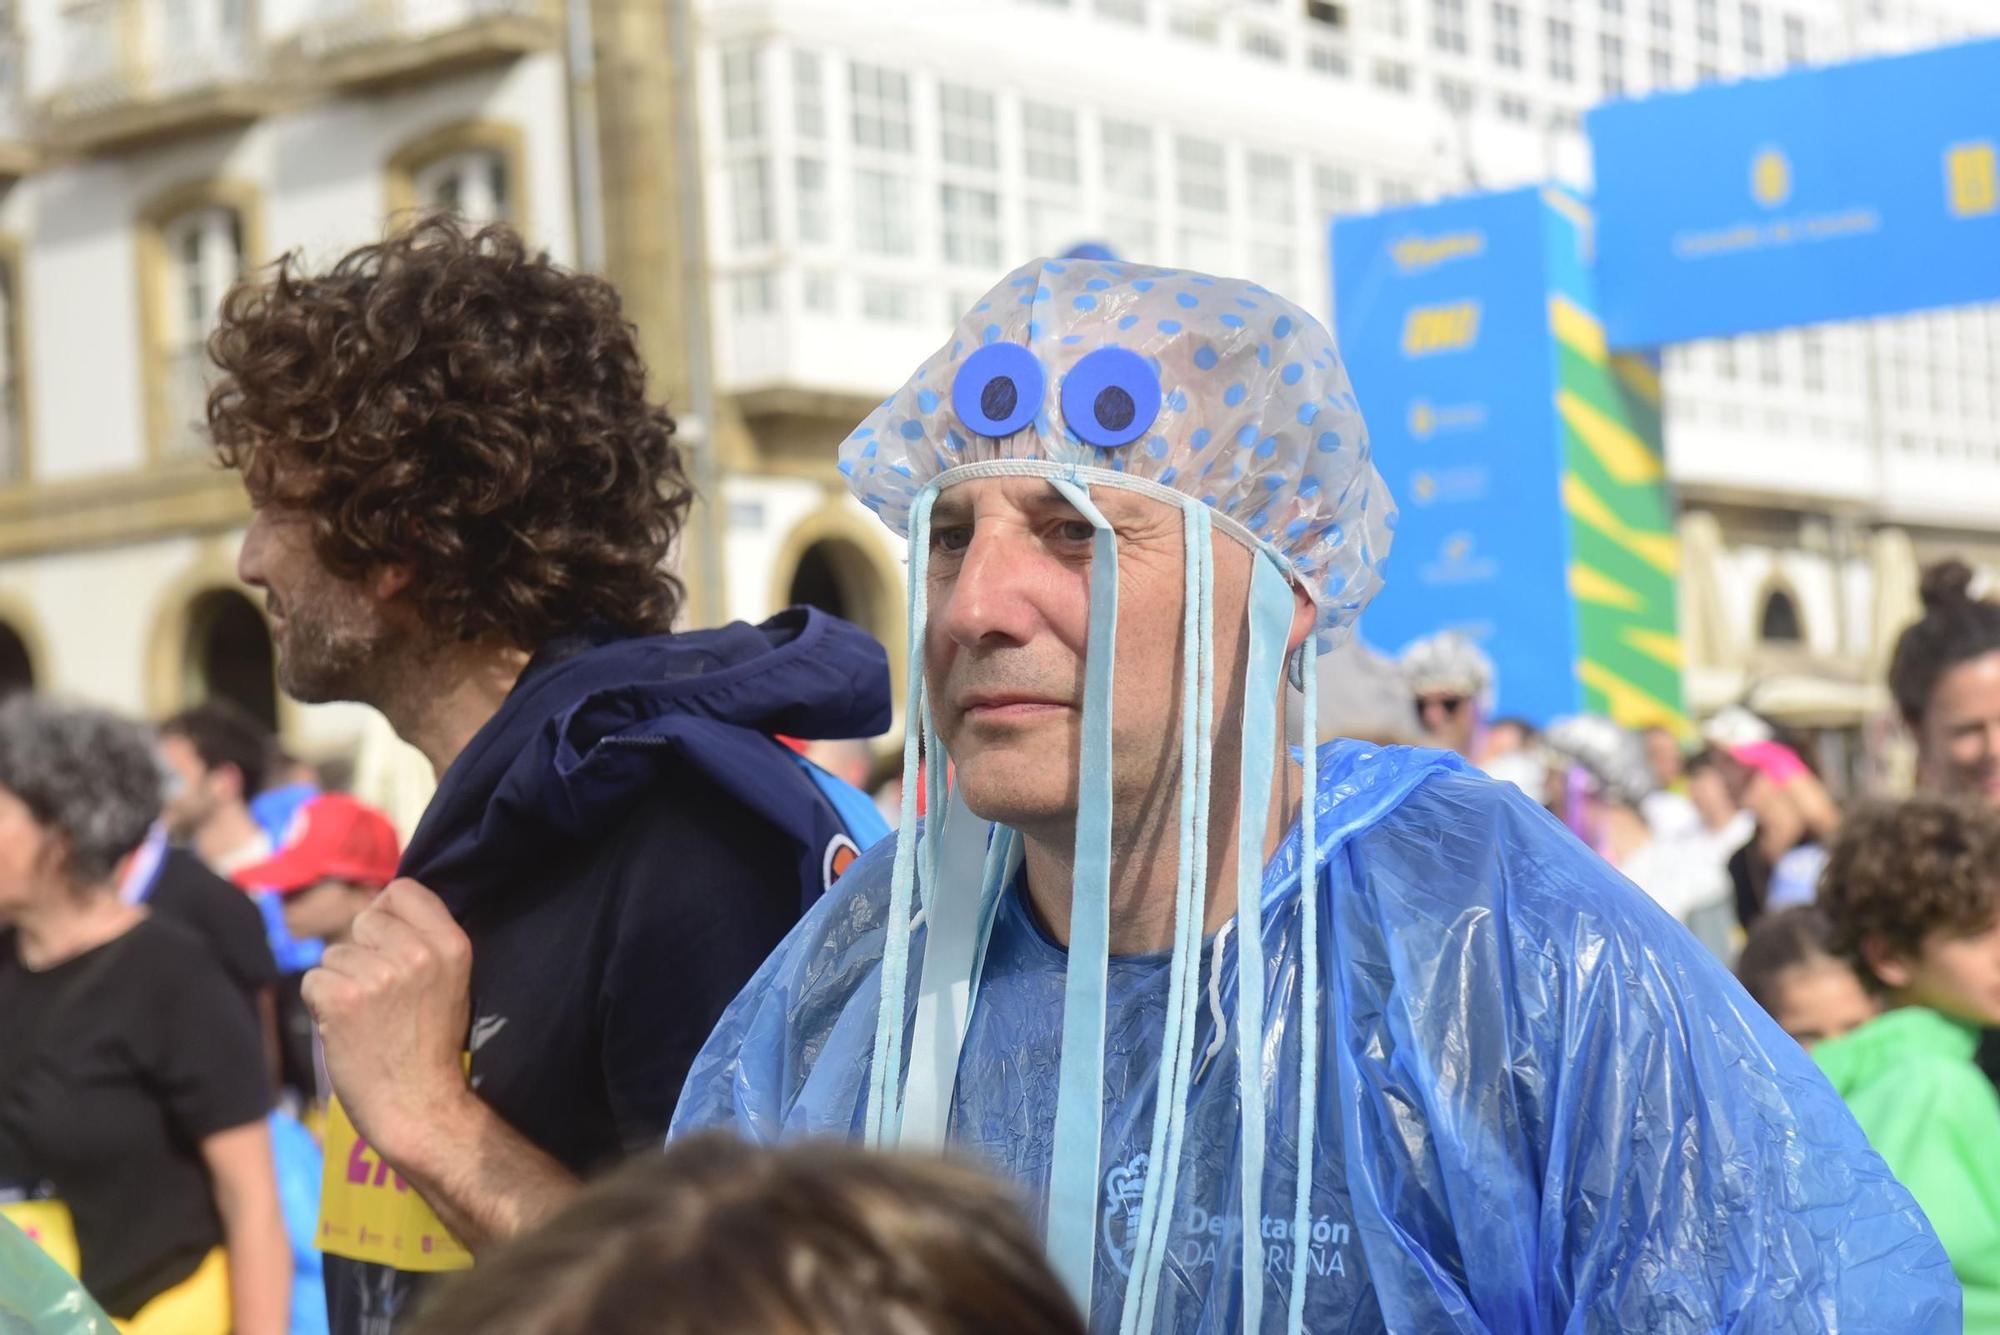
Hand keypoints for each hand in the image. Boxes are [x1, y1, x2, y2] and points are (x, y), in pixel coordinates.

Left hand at [302, 878, 473, 1168]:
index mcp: (452, 944)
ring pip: (335, 954)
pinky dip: (320, 1004)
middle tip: (379, 995)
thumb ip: (422, 941)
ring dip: (341, 982)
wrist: (419, 1107)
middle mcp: (418, 953)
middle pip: (363, 920)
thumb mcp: (450, 982)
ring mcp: (379, 975)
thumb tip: (378, 910)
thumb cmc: (430, 1047)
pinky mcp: (342, 998)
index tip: (389, 947)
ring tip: (367, 1018)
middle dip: (362, 952)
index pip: (403, 890)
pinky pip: (313, 980)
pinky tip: (346, 1029)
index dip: (388, 916)